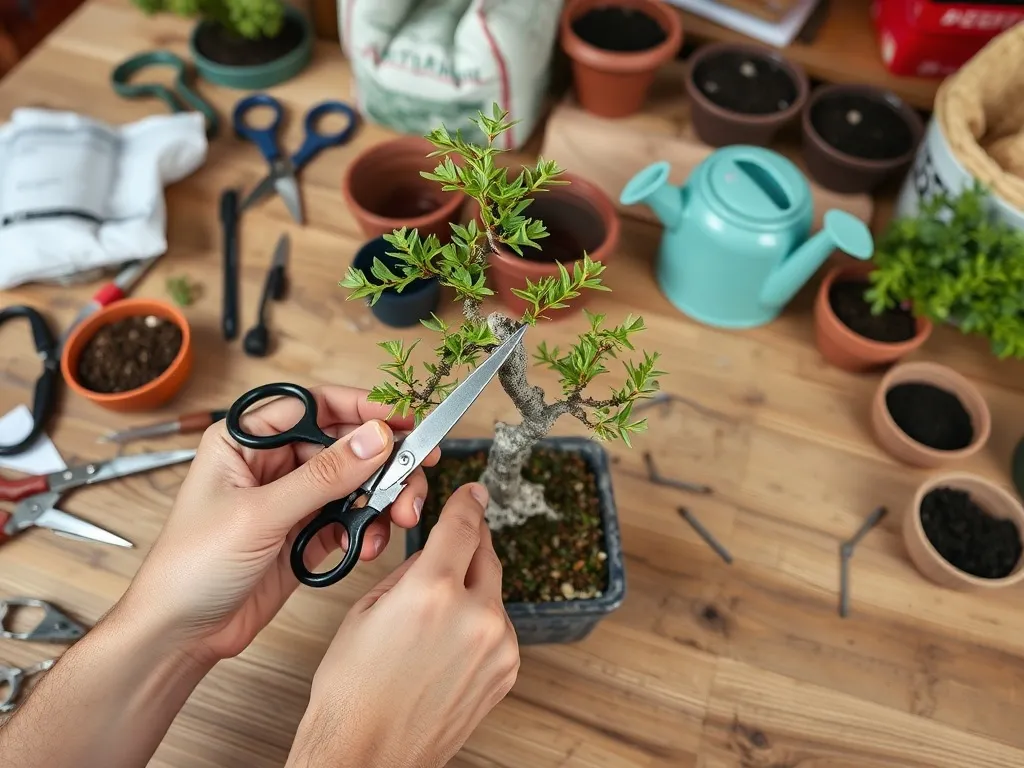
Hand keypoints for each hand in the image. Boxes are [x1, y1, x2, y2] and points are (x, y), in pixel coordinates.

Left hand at [123, 385, 436, 663]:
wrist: (179, 635)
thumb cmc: (190, 568)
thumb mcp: (260, 515)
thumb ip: (324, 476)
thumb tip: (374, 437)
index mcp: (245, 440)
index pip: (316, 406)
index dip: (363, 408)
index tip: (405, 420)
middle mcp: (271, 463)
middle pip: (345, 443)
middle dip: (384, 461)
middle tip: (416, 473)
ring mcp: (292, 498)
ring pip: (355, 481)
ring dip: (382, 497)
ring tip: (398, 516)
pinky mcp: (306, 532)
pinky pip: (351, 517)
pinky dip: (368, 527)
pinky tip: (367, 544)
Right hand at [287, 483, 518, 767]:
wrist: (367, 754)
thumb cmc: (353, 691)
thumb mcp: (365, 612)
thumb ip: (410, 572)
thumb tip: (436, 551)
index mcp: (431, 592)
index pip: (462, 526)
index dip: (468, 503)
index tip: (474, 493)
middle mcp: (473, 616)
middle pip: (486, 554)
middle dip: (471, 542)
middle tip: (459, 537)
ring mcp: (496, 646)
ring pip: (492, 593)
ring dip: (472, 589)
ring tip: (435, 616)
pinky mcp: (506, 671)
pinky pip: (498, 628)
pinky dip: (479, 623)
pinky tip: (447, 643)